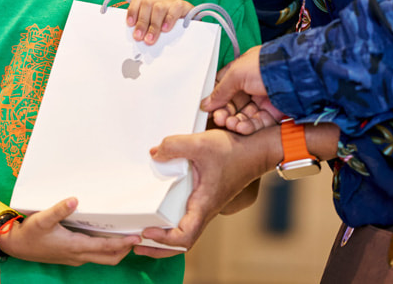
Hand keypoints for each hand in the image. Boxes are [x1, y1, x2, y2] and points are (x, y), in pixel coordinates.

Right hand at [0, 197, 138, 265]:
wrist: (15, 245)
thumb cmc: (29, 233)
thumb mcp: (42, 219)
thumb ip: (59, 209)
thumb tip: (75, 199)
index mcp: (75, 247)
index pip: (105, 248)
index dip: (123, 243)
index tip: (137, 238)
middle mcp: (78, 255)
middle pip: (109, 258)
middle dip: (125, 250)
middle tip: (139, 237)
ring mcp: (75, 257)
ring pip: (102, 257)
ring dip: (116, 250)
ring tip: (128, 235)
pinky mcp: (71, 254)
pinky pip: (94, 254)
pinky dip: (105, 249)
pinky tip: (108, 235)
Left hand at [126, 0, 193, 43]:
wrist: (194, 31)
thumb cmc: (172, 30)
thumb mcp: (155, 29)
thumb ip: (146, 28)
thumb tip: (136, 37)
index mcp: (154, 0)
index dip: (133, 9)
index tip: (130, 24)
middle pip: (148, 3)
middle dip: (142, 22)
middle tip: (139, 37)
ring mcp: (174, 1)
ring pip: (159, 7)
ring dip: (153, 25)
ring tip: (151, 39)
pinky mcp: (185, 6)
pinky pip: (175, 9)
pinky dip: (168, 19)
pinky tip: (165, 29)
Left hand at [139, 128, 275, 251]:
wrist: (257, 149)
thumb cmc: (235, 151)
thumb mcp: (202, 143)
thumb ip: (176, 146)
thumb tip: (155, 153)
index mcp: (204, 205)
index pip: (184, 237)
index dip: (163, 240)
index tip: (147, 231)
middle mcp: (205, 210)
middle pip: (181, 243)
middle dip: (157, 248)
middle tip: (136, 244)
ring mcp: (205, 206)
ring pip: (184, 232)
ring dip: (163, 239)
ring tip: (142, 233)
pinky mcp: (205, 198)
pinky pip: (186, 218)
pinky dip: (171, 224)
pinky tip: (159, 213)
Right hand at [202, 46, 283, 133]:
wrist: (292, 74)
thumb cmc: (266, 65)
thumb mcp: (236, 73)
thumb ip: (220, 90)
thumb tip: (206, 103)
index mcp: (241, 72)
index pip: (223, 88)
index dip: (215, 100)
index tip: (207, 109)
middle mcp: (251, 85)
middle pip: (233, 105)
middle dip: (224, 113)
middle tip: (219, 119)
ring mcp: (262, 99)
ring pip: (244, 116)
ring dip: (234, 122)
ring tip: (229, 124)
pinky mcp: (273, 111)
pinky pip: (257, 123)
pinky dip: (248, 126)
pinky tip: (240, 127)